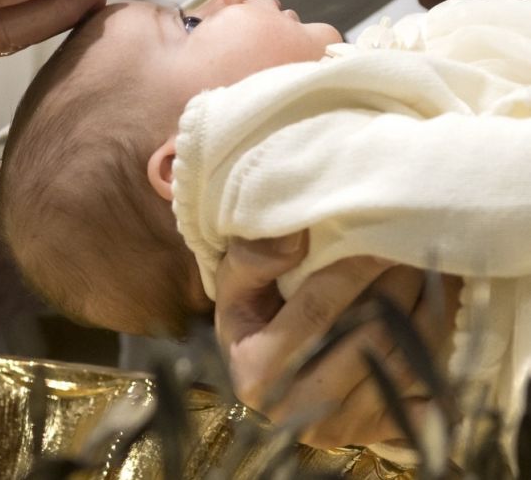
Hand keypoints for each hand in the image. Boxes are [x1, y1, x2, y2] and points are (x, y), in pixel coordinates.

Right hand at [215, 233, 460, 448]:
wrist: (260, 382)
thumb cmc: (247, 326)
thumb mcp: (232, 290)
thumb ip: (252, 260)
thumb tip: (294, 236)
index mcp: (258, 371)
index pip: (318, 310)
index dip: (354, 270)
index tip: (380, 236)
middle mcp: (299, 408)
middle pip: (371, 338)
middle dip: (399, 286)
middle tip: (410, 247)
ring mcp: (341, 427)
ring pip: (404, 364)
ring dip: (426, 312)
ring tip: (430, 272)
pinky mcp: (373, 434)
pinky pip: (423, 393)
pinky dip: (437, 356)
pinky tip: (437, 318)